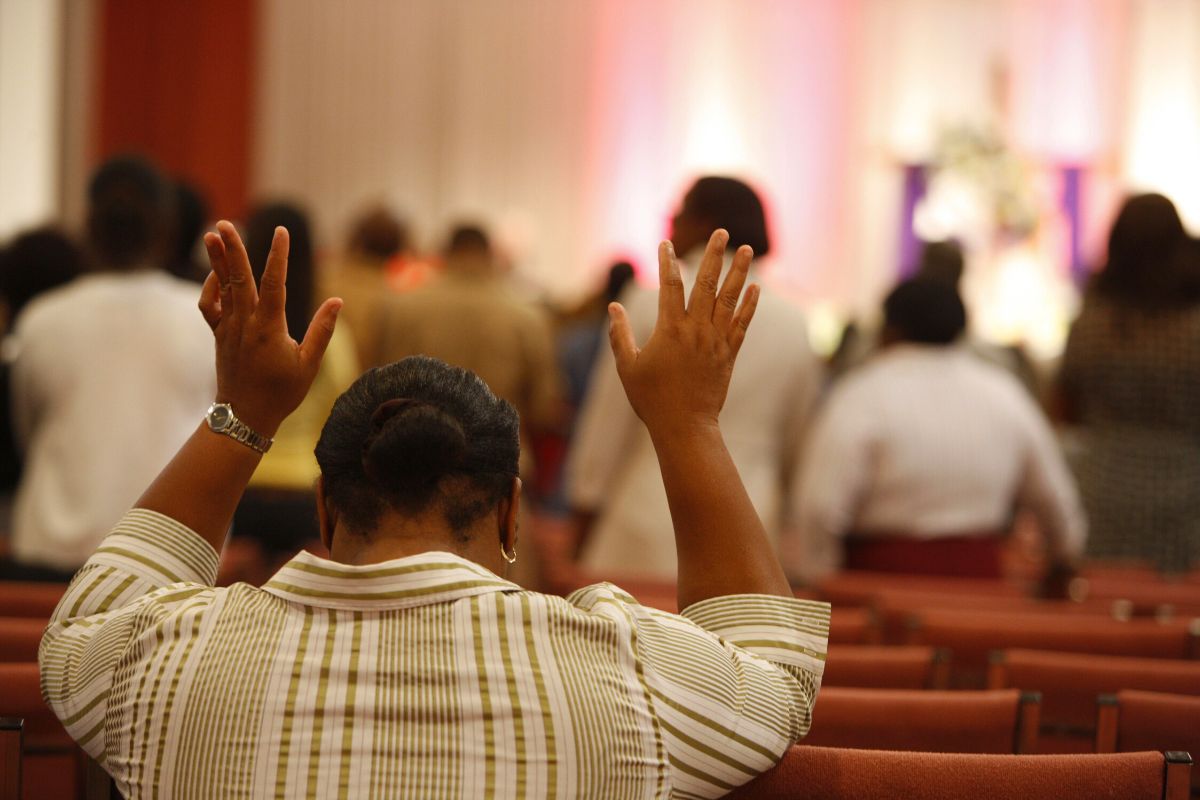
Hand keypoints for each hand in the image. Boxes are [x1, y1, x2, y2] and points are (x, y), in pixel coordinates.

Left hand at [199, 220, 341, 435]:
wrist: (245, 416)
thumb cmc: (282, 392)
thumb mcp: (309, 365)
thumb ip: (322, 330)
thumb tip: (337, 301)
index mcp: (269, 328)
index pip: (273, 283)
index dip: (277, 255)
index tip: (280, 230)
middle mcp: (245, 323)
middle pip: (238, 278)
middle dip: (233, 248)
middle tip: (225, 224)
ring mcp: (228, 328)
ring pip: (221, 286)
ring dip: (217, 259)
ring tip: (212, 234)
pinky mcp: (219, 334)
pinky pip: (210, 305)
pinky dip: (211, 287)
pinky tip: (218, 274)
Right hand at [608, 229, 758, 437]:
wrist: (684, 427)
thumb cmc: (650, 399)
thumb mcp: (627, 367)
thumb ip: (620, 335)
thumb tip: (613, 307)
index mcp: (670, 329)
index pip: (669, 285)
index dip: (667, 261)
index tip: (666, 243)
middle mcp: (696, 330)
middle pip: (706, 284)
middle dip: (713, 255)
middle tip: (721, 231)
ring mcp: (716, 341)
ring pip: (730, 299)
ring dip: (739, 272)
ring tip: (746, 249)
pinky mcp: (729, 355)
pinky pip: (742, 324)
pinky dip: (750, 305)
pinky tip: (757, 287)